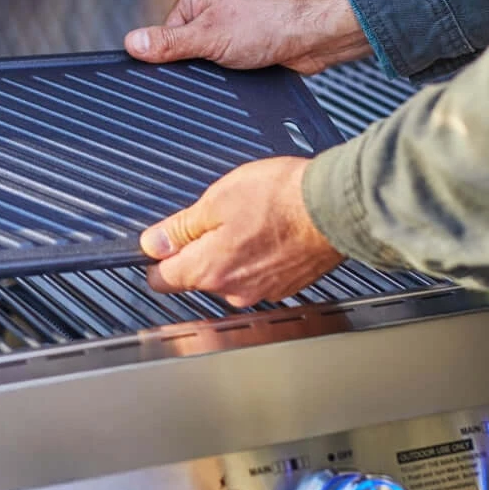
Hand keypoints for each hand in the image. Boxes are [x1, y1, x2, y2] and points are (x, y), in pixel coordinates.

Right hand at [124, 0, 370, 74]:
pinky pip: (222, 65)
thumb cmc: (272, 22)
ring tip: (234, 62)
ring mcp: (228, 26)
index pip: (164, 32)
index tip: (183, 62)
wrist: (314, 37)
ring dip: (215, 69)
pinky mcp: (243, 45)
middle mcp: (212, 7)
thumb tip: (134, 43)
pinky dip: (229, 73)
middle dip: (195, 62)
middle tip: (214, 62)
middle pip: (183, 47)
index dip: (170, 54)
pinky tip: (240, 70)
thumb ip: (170, 43)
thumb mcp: (209, 37)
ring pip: (204, 59)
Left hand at [140, 157, 343, 307]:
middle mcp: (233, 290)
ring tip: (251, 219)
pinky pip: (258, 273)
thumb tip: (153, 243)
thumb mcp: (216, 200)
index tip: (163, 242)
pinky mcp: (287, 286)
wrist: (335, 206)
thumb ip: (179, 228)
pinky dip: (259, 255)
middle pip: (197, 275)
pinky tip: (271, 230)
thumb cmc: (280, 198)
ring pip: (229, 274)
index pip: (161, 280)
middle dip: (200, 249)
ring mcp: (263, 292)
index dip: (159, 256)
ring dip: (232, 251)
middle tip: (218, 216)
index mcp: (208, 270)